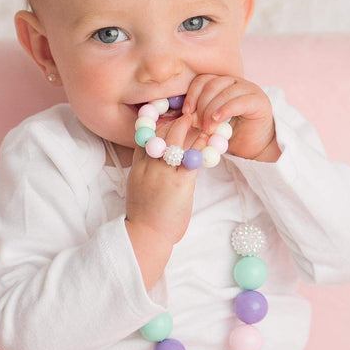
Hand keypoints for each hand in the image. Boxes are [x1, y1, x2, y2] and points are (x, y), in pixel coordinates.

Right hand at [123, 110, 208, 287]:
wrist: (145, 235)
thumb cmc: (144, 215)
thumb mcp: (139, 187)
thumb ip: (149, 172)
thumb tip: (163, 164)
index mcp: (138, 166)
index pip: (147, 135)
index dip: (160, 124)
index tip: (172, 118)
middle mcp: (149, 165)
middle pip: (163, 132)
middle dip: (178, 121)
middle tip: (193, 114)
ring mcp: (163, 172)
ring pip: (177, 139)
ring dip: (192, 129)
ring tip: (205, 122)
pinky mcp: (180, 183)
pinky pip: (192, 158)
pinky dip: (202, 147)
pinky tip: (211, 141)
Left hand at [182, 73, 278, 161]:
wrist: (254, 148)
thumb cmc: (230, 135)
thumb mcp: (210, 123)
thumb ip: (199, 115)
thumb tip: (186, 114)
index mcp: (222, 83)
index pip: (203, 80)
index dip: (192, 94)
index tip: (186, 112)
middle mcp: (235, 82)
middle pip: (212, 85)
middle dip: (201, 105)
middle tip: (198, 124)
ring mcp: (249, 89)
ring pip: (224, 92)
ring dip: (211, 110)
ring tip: (208, 128)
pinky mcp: (259, 101)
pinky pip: (239, 101)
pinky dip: (225, 110)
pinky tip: (218, 120)